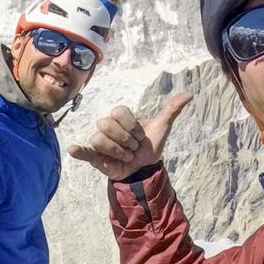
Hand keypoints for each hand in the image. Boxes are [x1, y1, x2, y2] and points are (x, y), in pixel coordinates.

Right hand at [68, 92, 191, 180]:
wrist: (146, 169)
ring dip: (118, 151)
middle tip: (133, 148)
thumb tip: (189, 94)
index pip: (120, 112)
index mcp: (120, 117)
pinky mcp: (95, 156)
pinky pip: (85, 151)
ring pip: (100, 139)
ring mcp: (100, 141)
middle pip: (107, 124)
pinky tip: (74, 149)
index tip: (140, 136)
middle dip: (125, 139)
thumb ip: (172, 110)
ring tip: (126, 157)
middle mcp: (107, 126)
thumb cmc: (150, 146)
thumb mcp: (162, 127)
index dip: (132, 126)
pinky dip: (79, 151)